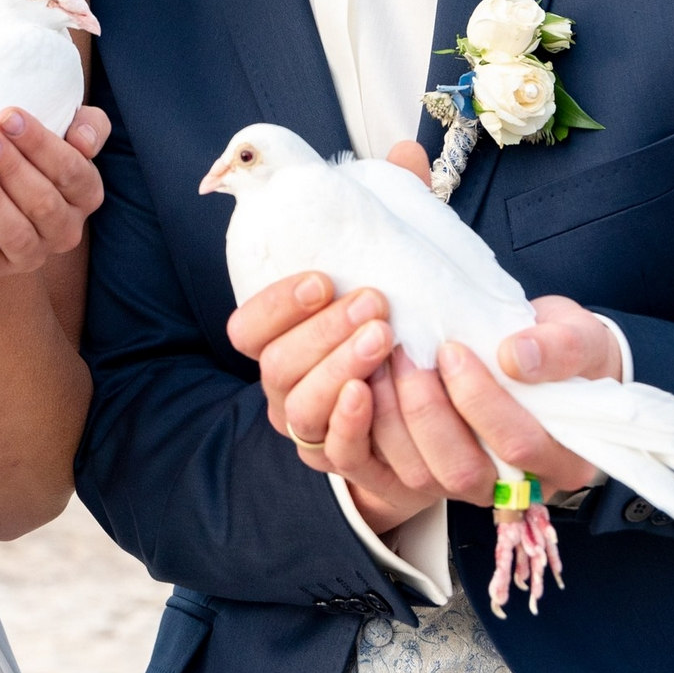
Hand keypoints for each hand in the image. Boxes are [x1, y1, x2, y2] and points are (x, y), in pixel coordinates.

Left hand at [0, 105, 109, 282]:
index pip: (70, 169)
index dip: (39, 143)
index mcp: (86, 193)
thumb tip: (83, 141)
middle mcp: (65, 229)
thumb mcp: (62, 131)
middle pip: (43, 202)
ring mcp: (32, 254)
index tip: (7, 116)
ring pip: (18, 233)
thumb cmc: (28, 154)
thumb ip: (88, 125)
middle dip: (11, 168)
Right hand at [228, 272, 434, 531]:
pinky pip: (338, 450)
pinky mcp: (345, 464)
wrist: (426, 413)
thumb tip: (356, 208)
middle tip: (373, 302)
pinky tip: (369, 391)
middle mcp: (283, 392)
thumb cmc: (388, 334)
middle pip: (277, 365)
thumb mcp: (359, 300)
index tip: (324, 281)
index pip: (247, 330)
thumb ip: (349, 270)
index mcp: (273, 348)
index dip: (277, 305)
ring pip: (303, 406)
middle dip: (325, 331)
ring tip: (382, 337)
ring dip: (340, 367)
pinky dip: (349, 420)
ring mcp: (310, 432)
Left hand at [370, 296, 618, 506]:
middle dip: (426, 409)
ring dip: (390, 417)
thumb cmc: (560, 350)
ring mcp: (466, 486)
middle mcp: (514, 486)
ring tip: (381, 360)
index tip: (453, 350)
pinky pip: (382, 473)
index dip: (481, 400)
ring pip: (418, 475)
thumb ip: (559, 348)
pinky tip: (357, 387)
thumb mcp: (579, 337)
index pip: (519, 446)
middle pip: (461, 470)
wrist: (535, 353)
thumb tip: (516, 357)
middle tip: (406, 352)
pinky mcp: (425, 476)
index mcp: (562, 460)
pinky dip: (360, 432)